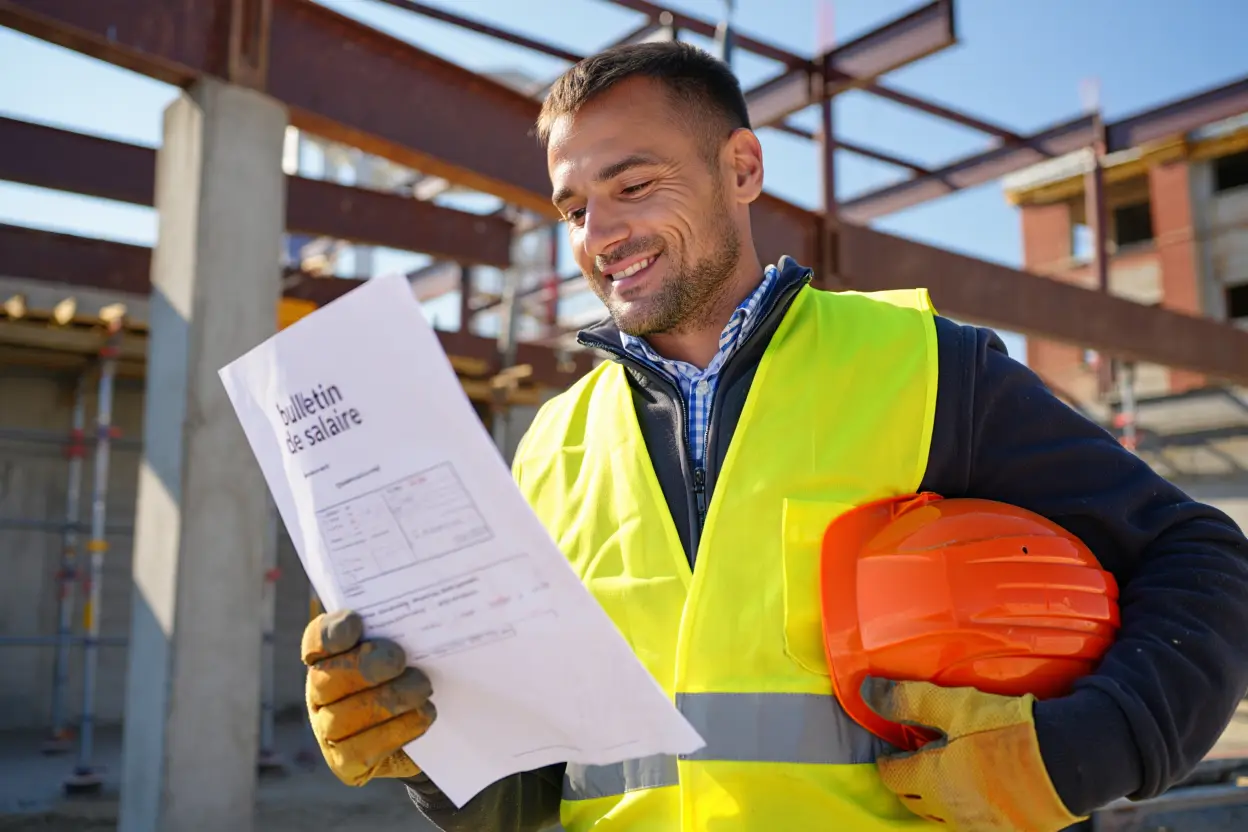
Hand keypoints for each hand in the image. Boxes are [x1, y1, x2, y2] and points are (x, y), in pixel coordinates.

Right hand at [301, 609, 436, 785]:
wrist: (427, 724)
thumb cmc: (412, 672)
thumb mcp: (407, 644)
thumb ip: (400, 626)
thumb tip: (419, 596)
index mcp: (327, 657)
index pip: (317, 641)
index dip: (332, 632)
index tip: (357, 623)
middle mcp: (319, 694)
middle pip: (328, 679)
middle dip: (365, 667)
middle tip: (399, 659)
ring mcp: (328, 731)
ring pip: (345, 717)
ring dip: (390, 698)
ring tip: (422, 687)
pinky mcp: (346, 763)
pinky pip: (365, 748)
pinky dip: (398, 730)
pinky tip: (423, 714)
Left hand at [861, 678, 1083, 831]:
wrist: (1071, 760)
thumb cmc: (1008, 730)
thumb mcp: (955, 706)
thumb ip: (908, 700)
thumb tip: (866, 691)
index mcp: (933, 780)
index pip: (893, 777)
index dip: (888, 762)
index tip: (890, 751)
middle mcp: (952, 811)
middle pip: (916, 801)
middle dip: (909, 783)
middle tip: (914, 762)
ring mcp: (981, 826)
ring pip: (945, 817)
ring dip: (938, 799)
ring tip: (945, 776)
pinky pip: (977, 825)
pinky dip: (969, 810)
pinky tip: (980, 791)